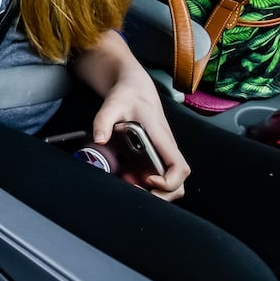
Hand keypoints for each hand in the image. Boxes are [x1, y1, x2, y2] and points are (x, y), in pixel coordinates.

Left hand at [71, 30, 190, 200]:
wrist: (133, 86)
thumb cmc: (127, 94)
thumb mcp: (113, 103)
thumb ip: (104, 120)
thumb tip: (99, 139)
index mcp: (161, 137)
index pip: (179, 166)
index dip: (169, 180)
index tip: (148, 180)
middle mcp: (166, 148)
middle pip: (179, 182)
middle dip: (162, 194)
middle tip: (136, 191)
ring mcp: (161, 153)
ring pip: (170, 181)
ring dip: (153, 190)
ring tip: (128, 184)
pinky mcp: (153, 154)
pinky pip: (156, 174)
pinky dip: (144, 183)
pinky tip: (125, 177)